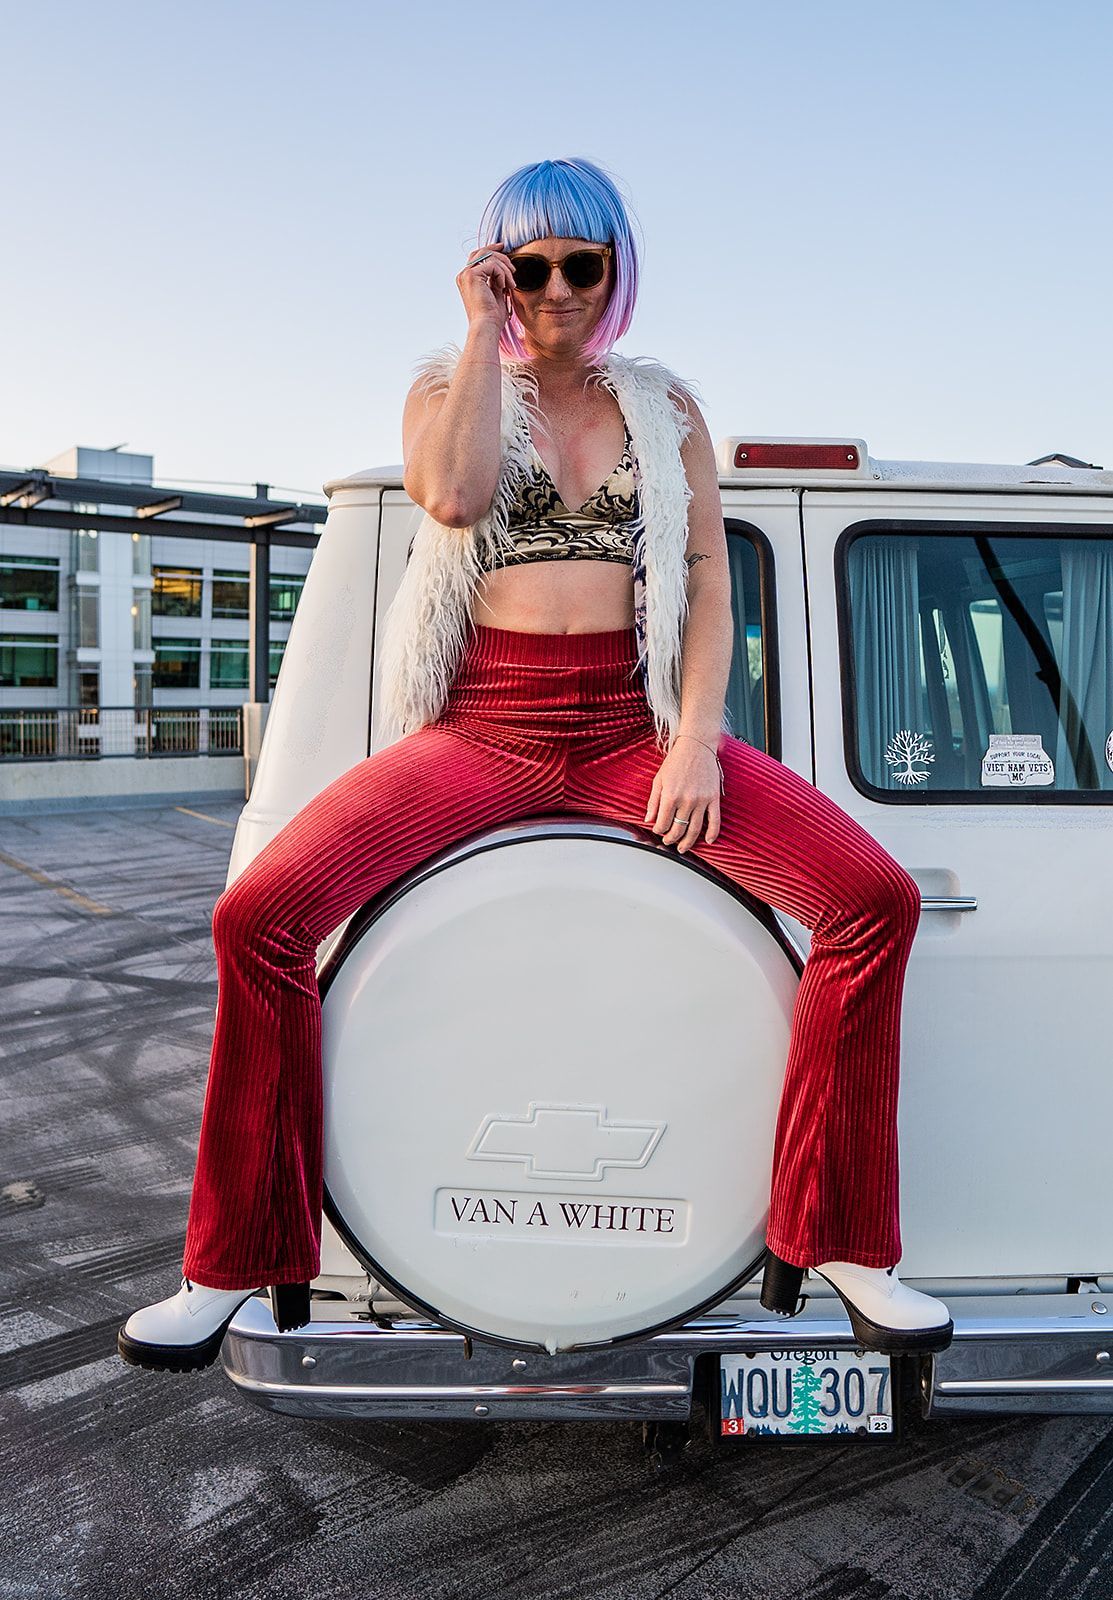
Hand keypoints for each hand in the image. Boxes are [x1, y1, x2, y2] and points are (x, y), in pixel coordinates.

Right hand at [456, 242, 515, 331]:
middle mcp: (463, 275)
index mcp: (467, 279)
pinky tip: (504, 287)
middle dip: (500, 256)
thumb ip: (496, 278)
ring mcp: (466, 274)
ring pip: (489, 257)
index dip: (491, 249)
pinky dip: (502, 274)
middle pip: (482, 252)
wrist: (487, 326)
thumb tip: (504, 266)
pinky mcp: (471, 275)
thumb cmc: (492, 316)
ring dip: (505, 269)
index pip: (478, 256)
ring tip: (511, 285)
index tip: (503, 247)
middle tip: (513, 269)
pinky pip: (492, 265)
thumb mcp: (495, 292)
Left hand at [644, 736, 721, 853]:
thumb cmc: (676, 761)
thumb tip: (648, 819)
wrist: (697, 746)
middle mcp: (686, 800)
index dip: (658, 830)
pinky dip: (713, 833)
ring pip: (695, 829)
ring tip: (683, 848)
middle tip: (668, 842)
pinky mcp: (714, 798)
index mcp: (670, 796)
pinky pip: (715, 820)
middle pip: (678, 829)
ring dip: (688, 842)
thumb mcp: (659, 779)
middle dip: (671, 839)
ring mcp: (702, 800)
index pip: (663, 823)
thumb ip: (653, 801)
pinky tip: (708, 840)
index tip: (658, 831)